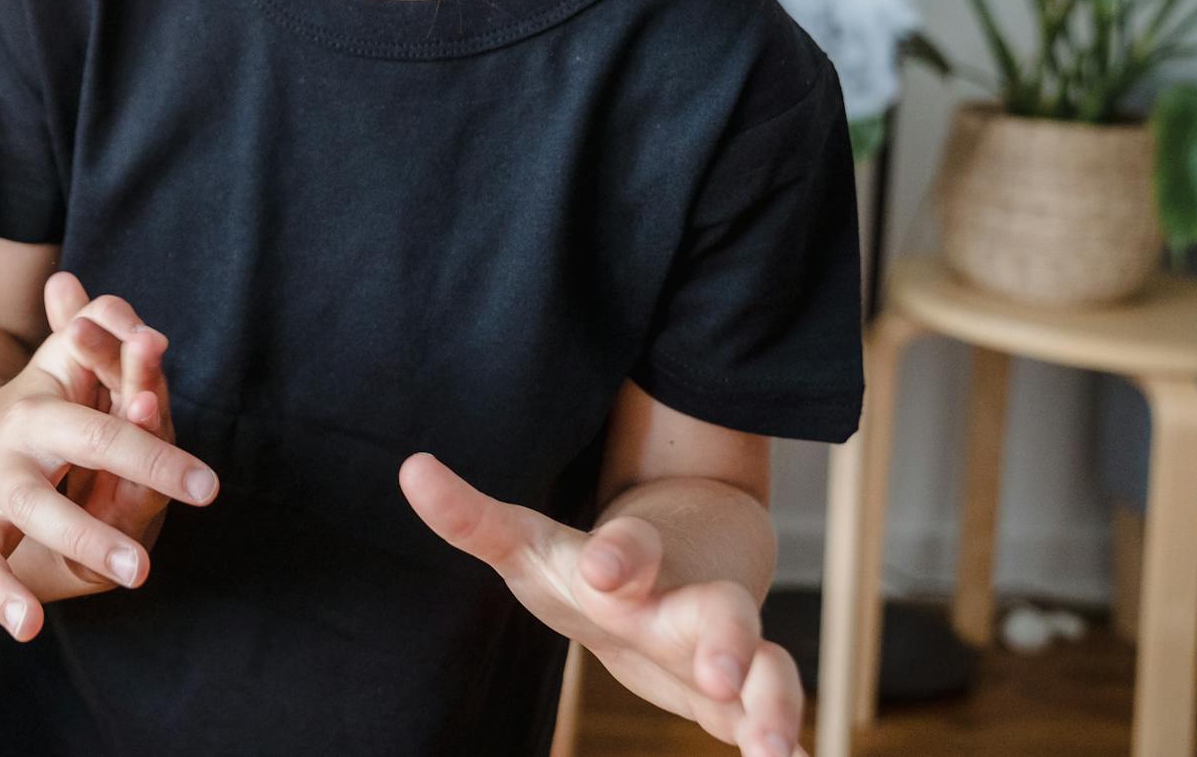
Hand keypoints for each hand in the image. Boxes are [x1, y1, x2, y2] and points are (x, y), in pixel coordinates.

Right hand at [0, 274, 216, 703]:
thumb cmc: (52, 400)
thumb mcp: (78, 363)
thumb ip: (113, 343)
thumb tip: (149, 327)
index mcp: (38, 421)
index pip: (104, 437)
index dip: (156, 456)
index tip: (209, 487)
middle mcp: (1, 469)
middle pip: (41, 502)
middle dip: (88, 534)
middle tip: (142, 572)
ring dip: (0, 590)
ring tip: (30, 628)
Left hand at [400, 454, 804, 756]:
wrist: (679, 567)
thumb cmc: (591, 566)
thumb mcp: (530, 545)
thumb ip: (472, 518)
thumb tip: (410, 468)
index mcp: (633, 564)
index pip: (631, 548)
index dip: (620, 555)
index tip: (606, 572)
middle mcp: (688, 603)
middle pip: (721, 611)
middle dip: (724, 640)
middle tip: (717, 672)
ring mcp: (725, 650)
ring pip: (767, 669)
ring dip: (772, 705)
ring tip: (771, 750)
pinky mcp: (740, 698)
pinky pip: (772, 718)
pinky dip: (786, 743)